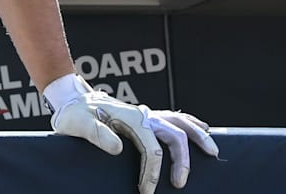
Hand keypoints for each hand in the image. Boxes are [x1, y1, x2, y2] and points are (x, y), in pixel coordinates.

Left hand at [45, 74, 217, 193]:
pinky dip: (191, 124)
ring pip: (181, 123)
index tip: (146, 191)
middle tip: (179, 184)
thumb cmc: (75, 114)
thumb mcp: (78, 124)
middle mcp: (145, 114)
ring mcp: (148, 114)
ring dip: (198, 136)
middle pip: (175, 136)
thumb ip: (97, 135)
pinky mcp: (147, 117)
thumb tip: (118, 148)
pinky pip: (176, 118)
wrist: (73, 100)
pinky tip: (203, 129)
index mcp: (132, 119)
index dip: (152, 172)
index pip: (152, 148)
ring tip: (212, 152)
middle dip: (181, 161)